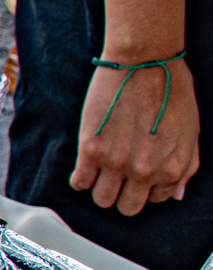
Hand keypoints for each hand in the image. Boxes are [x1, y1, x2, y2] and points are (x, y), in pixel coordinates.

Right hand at [70, 57, 200, 214]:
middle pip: (126, 207)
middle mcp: (145, 171)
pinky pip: (79, 182)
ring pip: (101, 199)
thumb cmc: (172, 91)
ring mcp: (116, 162)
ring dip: (101, 188)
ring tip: (102, 169)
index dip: (146, 187)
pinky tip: (87, 163)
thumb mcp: (191, 132)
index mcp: (173, 168)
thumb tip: (176, 195)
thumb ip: (186, 166)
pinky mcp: (91, 149)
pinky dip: (81, 178)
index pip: (155, 200)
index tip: (139, 174)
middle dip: (123, 194)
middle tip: (119, 175)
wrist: (145, 63)